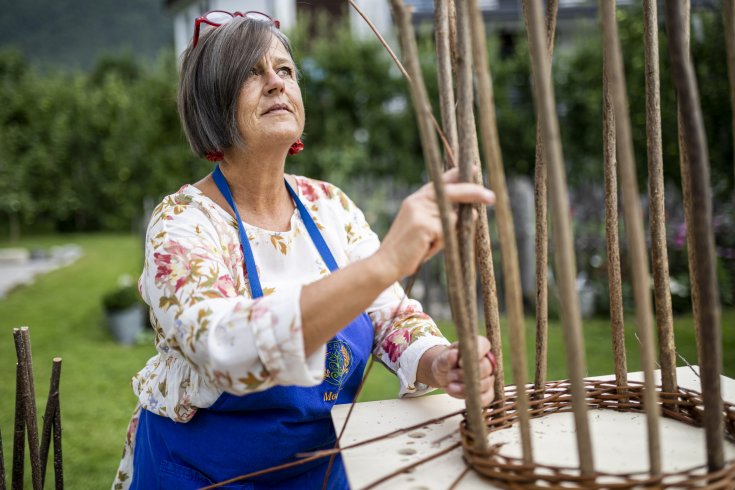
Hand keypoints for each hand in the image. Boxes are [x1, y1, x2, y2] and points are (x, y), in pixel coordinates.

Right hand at [374, 167, 493, 281]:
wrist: (385, 263)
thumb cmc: (409, 250)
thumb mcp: (428, 230)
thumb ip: (446, 219)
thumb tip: (473, 213)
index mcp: (416, 199)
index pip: (441, 181)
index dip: (458, 174)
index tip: (474, 169)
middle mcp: (417, 200)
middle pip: (452, 191)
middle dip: (473, 193)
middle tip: (492, 197)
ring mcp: (419, 211)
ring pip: (451, 219)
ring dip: (445, 237)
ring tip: (426, 245)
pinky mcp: (423, 225)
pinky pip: (446, 233)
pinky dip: (440, 244)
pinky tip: (424, 249)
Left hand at [429, 336, 495, 405]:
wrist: (444, 375)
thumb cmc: (446, 362)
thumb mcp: (442, 359)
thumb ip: (447, 357)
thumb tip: (454, 354)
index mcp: (478, 346)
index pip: (484, 345)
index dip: (475, 354)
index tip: (460, 363)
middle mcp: (487, 360)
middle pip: (487, 367)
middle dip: (466, 374)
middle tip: (450, 376)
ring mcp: (489, 376)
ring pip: (486, 383)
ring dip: (466, 387)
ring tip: (451, 386)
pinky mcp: (487, 390)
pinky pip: (488, 397)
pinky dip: (474, 399)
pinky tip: (464, 398)